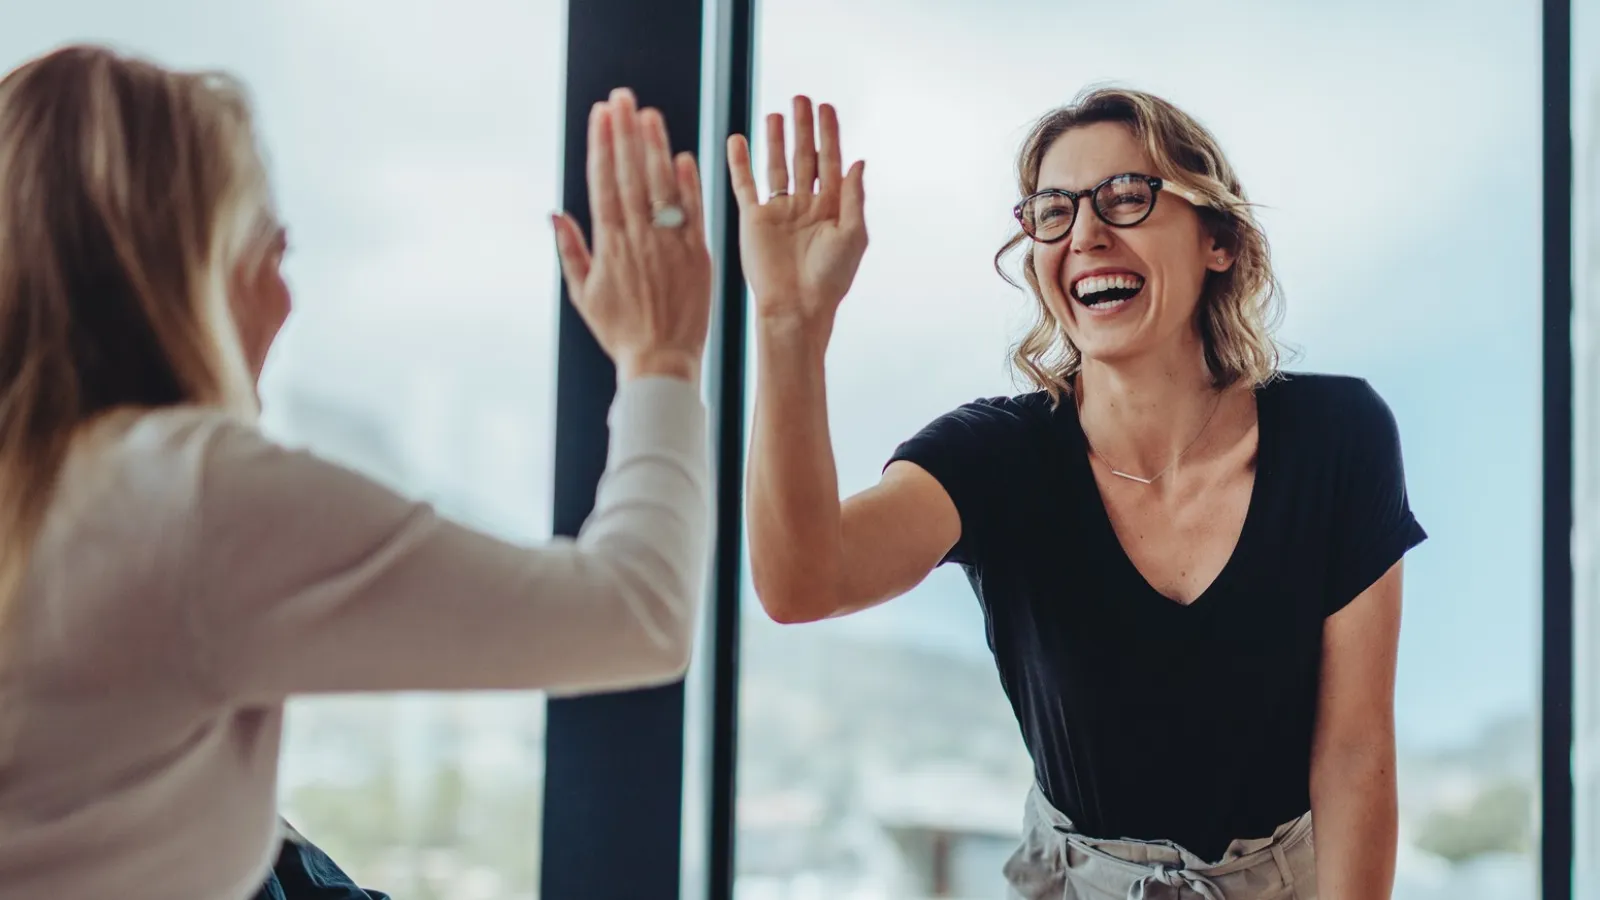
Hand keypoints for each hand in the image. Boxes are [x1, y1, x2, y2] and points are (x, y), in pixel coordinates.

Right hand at [552, 88, 712, 382]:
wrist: (662, 361)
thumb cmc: (619, 331)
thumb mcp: (583, 294)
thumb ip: (570, 249)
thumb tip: (555, 212)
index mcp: (610, 244)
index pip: (604, 182)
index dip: (602, 145)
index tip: (600, 114)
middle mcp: (639, 237)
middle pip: (631, 174)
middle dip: (625, 132)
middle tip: (622, 97)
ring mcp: (671, 244)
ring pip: (662, 186)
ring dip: (655, 147)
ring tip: (649, 114)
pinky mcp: (698, 254)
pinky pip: (693, 212)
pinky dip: (689, 184)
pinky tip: (682, 155)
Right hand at [727, 96, 866, 331]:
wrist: (795, 308)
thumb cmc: (829, 280)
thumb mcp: (852, 236)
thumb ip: (854, 198)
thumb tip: (858, 161)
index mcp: (831, 208)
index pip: (830, 162)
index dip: (829, 134)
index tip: (827, 108)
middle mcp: (804, 206)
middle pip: (803, 157)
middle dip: (803, 128)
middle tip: (801, 98)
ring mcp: (778, 211)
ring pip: (775, 166)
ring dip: (774, 140)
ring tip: (774, 113)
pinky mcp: (753, 220)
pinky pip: (745, 185)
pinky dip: (740, 163)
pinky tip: (738, 140)